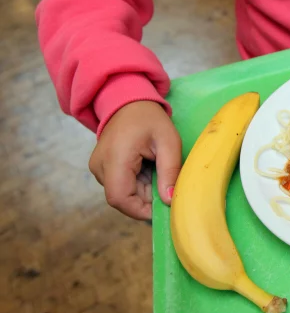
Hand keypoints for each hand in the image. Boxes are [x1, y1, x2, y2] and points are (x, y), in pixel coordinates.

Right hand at [89, 101, 181, 219]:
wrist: (126, 101)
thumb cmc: (149, 118)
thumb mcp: (169, 141)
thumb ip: (170, 171)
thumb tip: (169, 200)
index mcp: (114, 158)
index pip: (120, 198)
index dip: (141, 210)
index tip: (163, 207)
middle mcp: (99, 166)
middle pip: (122, 198)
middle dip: (147, 198)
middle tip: (165, 183)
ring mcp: (97, 167)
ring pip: (122, 193)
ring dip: (143, 190)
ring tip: (156, 169)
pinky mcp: (100, 168)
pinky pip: (120, 185)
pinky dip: (137, 183)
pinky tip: (147, 168)